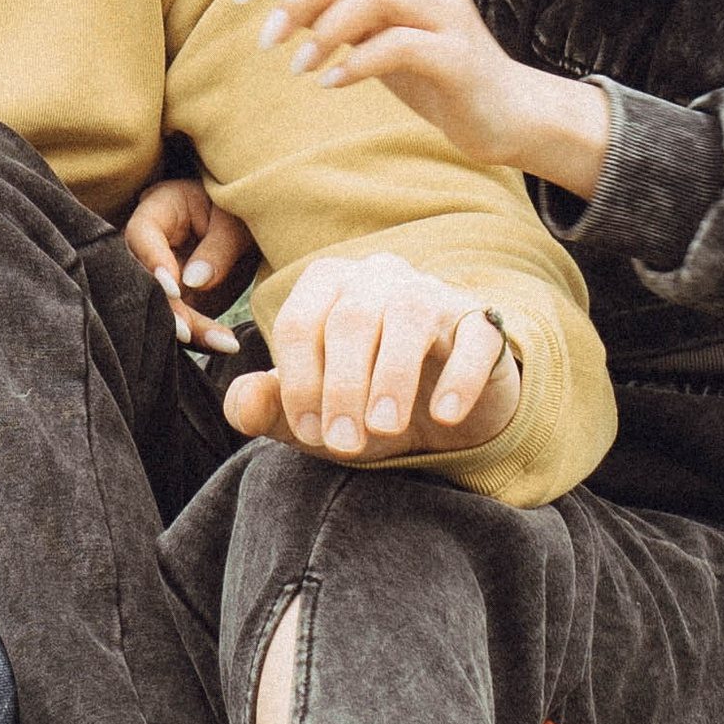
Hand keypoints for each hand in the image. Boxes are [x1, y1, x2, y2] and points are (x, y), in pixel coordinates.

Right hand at [123, 176, 252, 352]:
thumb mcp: (235, 222)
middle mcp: (150, 247)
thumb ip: (218, 248)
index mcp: (158, 211)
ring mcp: (161, 278)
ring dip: (186, 330)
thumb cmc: (240, 212)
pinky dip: (200, 337)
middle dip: (164, 307)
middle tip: (187, 331)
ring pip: (160, 308)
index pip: (141, 235)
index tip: (175, 288)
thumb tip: (194, 283)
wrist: (252, 228)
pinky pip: (181, 322)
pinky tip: (223, 344)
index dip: (153, 262)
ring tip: (220, 342)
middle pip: (142, 279)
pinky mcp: (177, 301)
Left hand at [222, 251, 521, 463]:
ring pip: (409, 315)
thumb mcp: (315, 416)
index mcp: (326, 286)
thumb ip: (269, 409)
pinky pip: (475, 336)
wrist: (444, 412)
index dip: (298, 381)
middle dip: (342, 387)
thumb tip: (241, 403)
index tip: (308, 433)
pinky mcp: (482, 323)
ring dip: (392, 376)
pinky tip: (444, 416)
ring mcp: (434, 294)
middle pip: (350, 318)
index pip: (300, 322)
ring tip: (385, 431)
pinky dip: (459, 376)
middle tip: (344, 446)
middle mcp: (378, 276)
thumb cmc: (365, 403)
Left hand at [234, 0, 611, 195]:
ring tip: (299, 67)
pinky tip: (333, 84)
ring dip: (324, 30)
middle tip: (269, 39)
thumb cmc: (430, 70)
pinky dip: (357, 63)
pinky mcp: (458, 57)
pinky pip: (401, 46)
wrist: (504, 113)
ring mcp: (448, 14)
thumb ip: (336, 6)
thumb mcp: (375, 30)